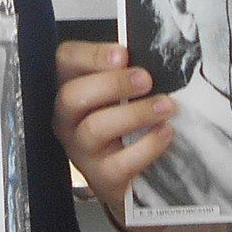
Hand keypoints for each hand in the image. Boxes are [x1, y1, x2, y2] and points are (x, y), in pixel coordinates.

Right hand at [53, 41, 174, 225]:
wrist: (134, 177)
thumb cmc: (130, 124)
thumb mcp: (126, 93)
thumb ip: (131, 72)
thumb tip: (156, 55)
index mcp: (72, 86)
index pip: (66, 61)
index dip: (91, 55)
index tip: (122, 54)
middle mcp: (68, 118)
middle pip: (72, 96)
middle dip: (111, 84)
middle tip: (146, 79)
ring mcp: (81, 150)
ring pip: (94, 128)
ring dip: (134, 114)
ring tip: (165, 106)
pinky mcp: (101, 177)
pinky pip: (119, 163)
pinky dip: (146, 146)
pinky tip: (165, 132)